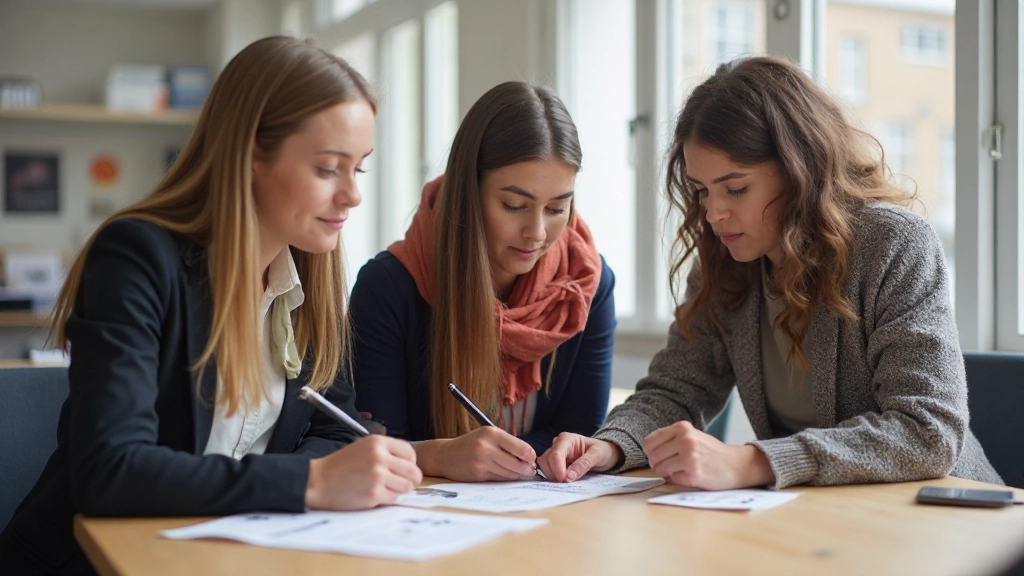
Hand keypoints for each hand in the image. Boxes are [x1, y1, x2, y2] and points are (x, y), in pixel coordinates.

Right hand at [305, 435, 421, 509]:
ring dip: (398, 490)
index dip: (410, 463)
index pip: (410, 452)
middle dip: (409, 479)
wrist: (317, 482)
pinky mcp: (374, 493)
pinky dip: (387, 499)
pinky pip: (394, 498)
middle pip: (413, 471)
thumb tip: (410, 464)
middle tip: (400, 483)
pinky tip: (374, 494)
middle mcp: (379, 456)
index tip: (404, 469)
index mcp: (378, 442)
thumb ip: (386, 452)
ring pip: (406, 486)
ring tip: (384, 488)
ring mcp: (377, 475)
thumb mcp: (363, 447)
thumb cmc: (340, 466)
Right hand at [418, 426, 538, 481]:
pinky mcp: (478, 474)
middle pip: (518, 464)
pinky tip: (506, 476)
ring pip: (510, 473)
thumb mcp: (487, 436)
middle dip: (527, 470)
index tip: (532, 460)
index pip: (522, 448)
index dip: (531, 457)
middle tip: (530, 471)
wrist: (446, 455)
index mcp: (492, 433)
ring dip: (518, 476)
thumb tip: (530, 458)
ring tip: (519, 474)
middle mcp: (486, 446)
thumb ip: (507, 444)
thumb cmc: (471, 444)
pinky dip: (506, 479)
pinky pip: (500, 479)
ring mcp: (481, 461)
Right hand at [538, 432, 622, 482]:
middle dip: (554, 474)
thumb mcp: (598, 455)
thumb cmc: (603, 451)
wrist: (606, 453)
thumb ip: (584, 464)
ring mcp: (555, 454)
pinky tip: (563, 483)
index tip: (565, 481)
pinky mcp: (556, 464)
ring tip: (567, 483)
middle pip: (546, 461)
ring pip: (544, 467)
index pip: (556, 454)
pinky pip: (548, 471)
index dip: (557, 469)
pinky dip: (553, 479)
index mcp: (566, 439)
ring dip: (552, 477)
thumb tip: (569, 476)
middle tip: (567, 484)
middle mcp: (558, 445)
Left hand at [642, 421, 773, 489]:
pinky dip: (678, 480)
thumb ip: (670, 439)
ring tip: (682, 469)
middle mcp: (685, 440)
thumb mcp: (691, 436)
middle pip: (652, 457)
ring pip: (660, 469)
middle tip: (673, 465)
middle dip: (658, 464)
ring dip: (667, 473)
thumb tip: (647, 450)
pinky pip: (672, 479)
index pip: (649, 442)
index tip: (660, 455)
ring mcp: (689, 457)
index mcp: (682, 428)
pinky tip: (691, 475)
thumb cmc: (710, 452)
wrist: (736, 464)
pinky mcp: (693, 474)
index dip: (651, 452)